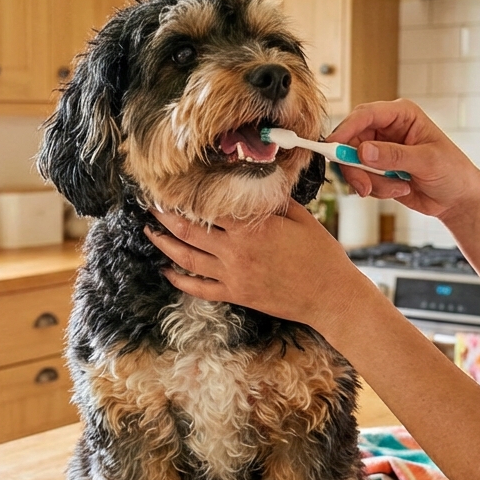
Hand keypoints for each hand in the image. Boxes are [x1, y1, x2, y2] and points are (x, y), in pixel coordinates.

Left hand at [145, 202, 377, 330]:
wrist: (330, 295)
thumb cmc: (320, 255)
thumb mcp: (301, 217)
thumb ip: (274, 201)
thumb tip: (256, 183)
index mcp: (252, 227)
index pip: (210, 207)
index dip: (188, 196)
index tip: (173, 185)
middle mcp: (236, 251)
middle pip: (189, 230)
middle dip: (165, 216)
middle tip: (150, 203)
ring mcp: (233, 274)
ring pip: (187, 258)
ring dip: (164, 244)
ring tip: (149, 231)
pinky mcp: (236, 294)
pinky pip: (199, 288)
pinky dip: (179, 280)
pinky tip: (166, 270)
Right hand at [327, 99, 479, 219]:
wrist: (457, 199)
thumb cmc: (452, 172)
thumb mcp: (427, 161)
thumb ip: (394, 156)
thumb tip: (363, 151)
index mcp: (401, 115)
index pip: (365, 115)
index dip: (346, 129)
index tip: (333, 148)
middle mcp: (386, 129)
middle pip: (350, 141)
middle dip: (355, 166)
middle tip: (364, 187)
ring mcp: (379, 150)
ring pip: (352, 163)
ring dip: (370, 182)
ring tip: (398, 188)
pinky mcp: (376, 170)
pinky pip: (360, 179)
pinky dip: (375, 190)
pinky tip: (398, 190)